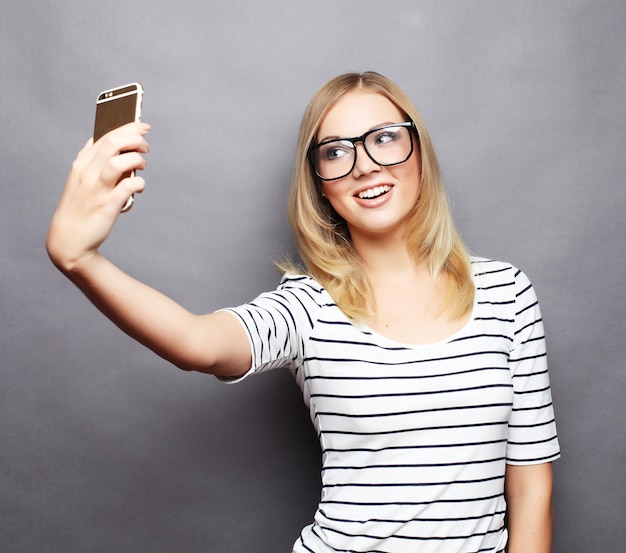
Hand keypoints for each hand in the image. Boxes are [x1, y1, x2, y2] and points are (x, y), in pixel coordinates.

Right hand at [46, 122, 150, 272]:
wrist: (69, 240)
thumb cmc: (81, 208)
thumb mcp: (85, 182)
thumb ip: (102, 167)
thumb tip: (128, 156)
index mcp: (81, 164)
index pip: (103, 136)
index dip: (125, 127)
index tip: (141, 125)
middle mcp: (87, 173)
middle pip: (112, 143)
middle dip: (134, 137)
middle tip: (147, 144)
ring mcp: (97, 189)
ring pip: (118, 162)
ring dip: (136, 159)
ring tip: (143, 164)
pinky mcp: (107, 206)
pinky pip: (128, 187)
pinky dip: (138, 183)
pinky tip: (140, 186)